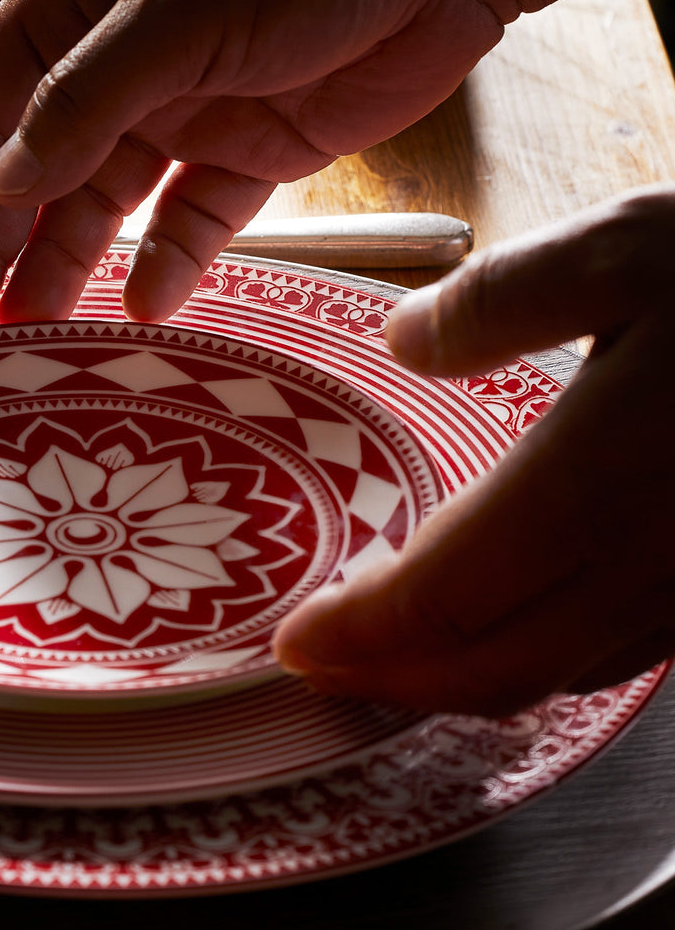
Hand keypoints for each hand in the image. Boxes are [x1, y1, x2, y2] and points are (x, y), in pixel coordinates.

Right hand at [0, 0, 540, 334]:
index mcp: (76, 8)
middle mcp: (118, 65)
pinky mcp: (250, 152)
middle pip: (28, 171)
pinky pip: (191, 222)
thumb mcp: (173, 14)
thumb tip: (1, 182)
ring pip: (100, 208)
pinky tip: (140, 308)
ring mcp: (183, 112)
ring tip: (22, 335)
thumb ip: (83, 102)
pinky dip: (166, 266)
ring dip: (58, 270)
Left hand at [272, 186, 674, 714]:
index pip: (438, 601)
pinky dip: (529, 661)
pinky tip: (498, 629)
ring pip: (548, 675)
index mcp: (598, 484)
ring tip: (384, 656)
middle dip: (387, 677)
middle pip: (483, 664)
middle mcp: (644, 563)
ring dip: (451, 679)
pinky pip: (612, 656)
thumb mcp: (621, 250)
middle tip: (319, 665)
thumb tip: (403, 340)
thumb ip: (492, 303)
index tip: (291, 643)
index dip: (355, 635)